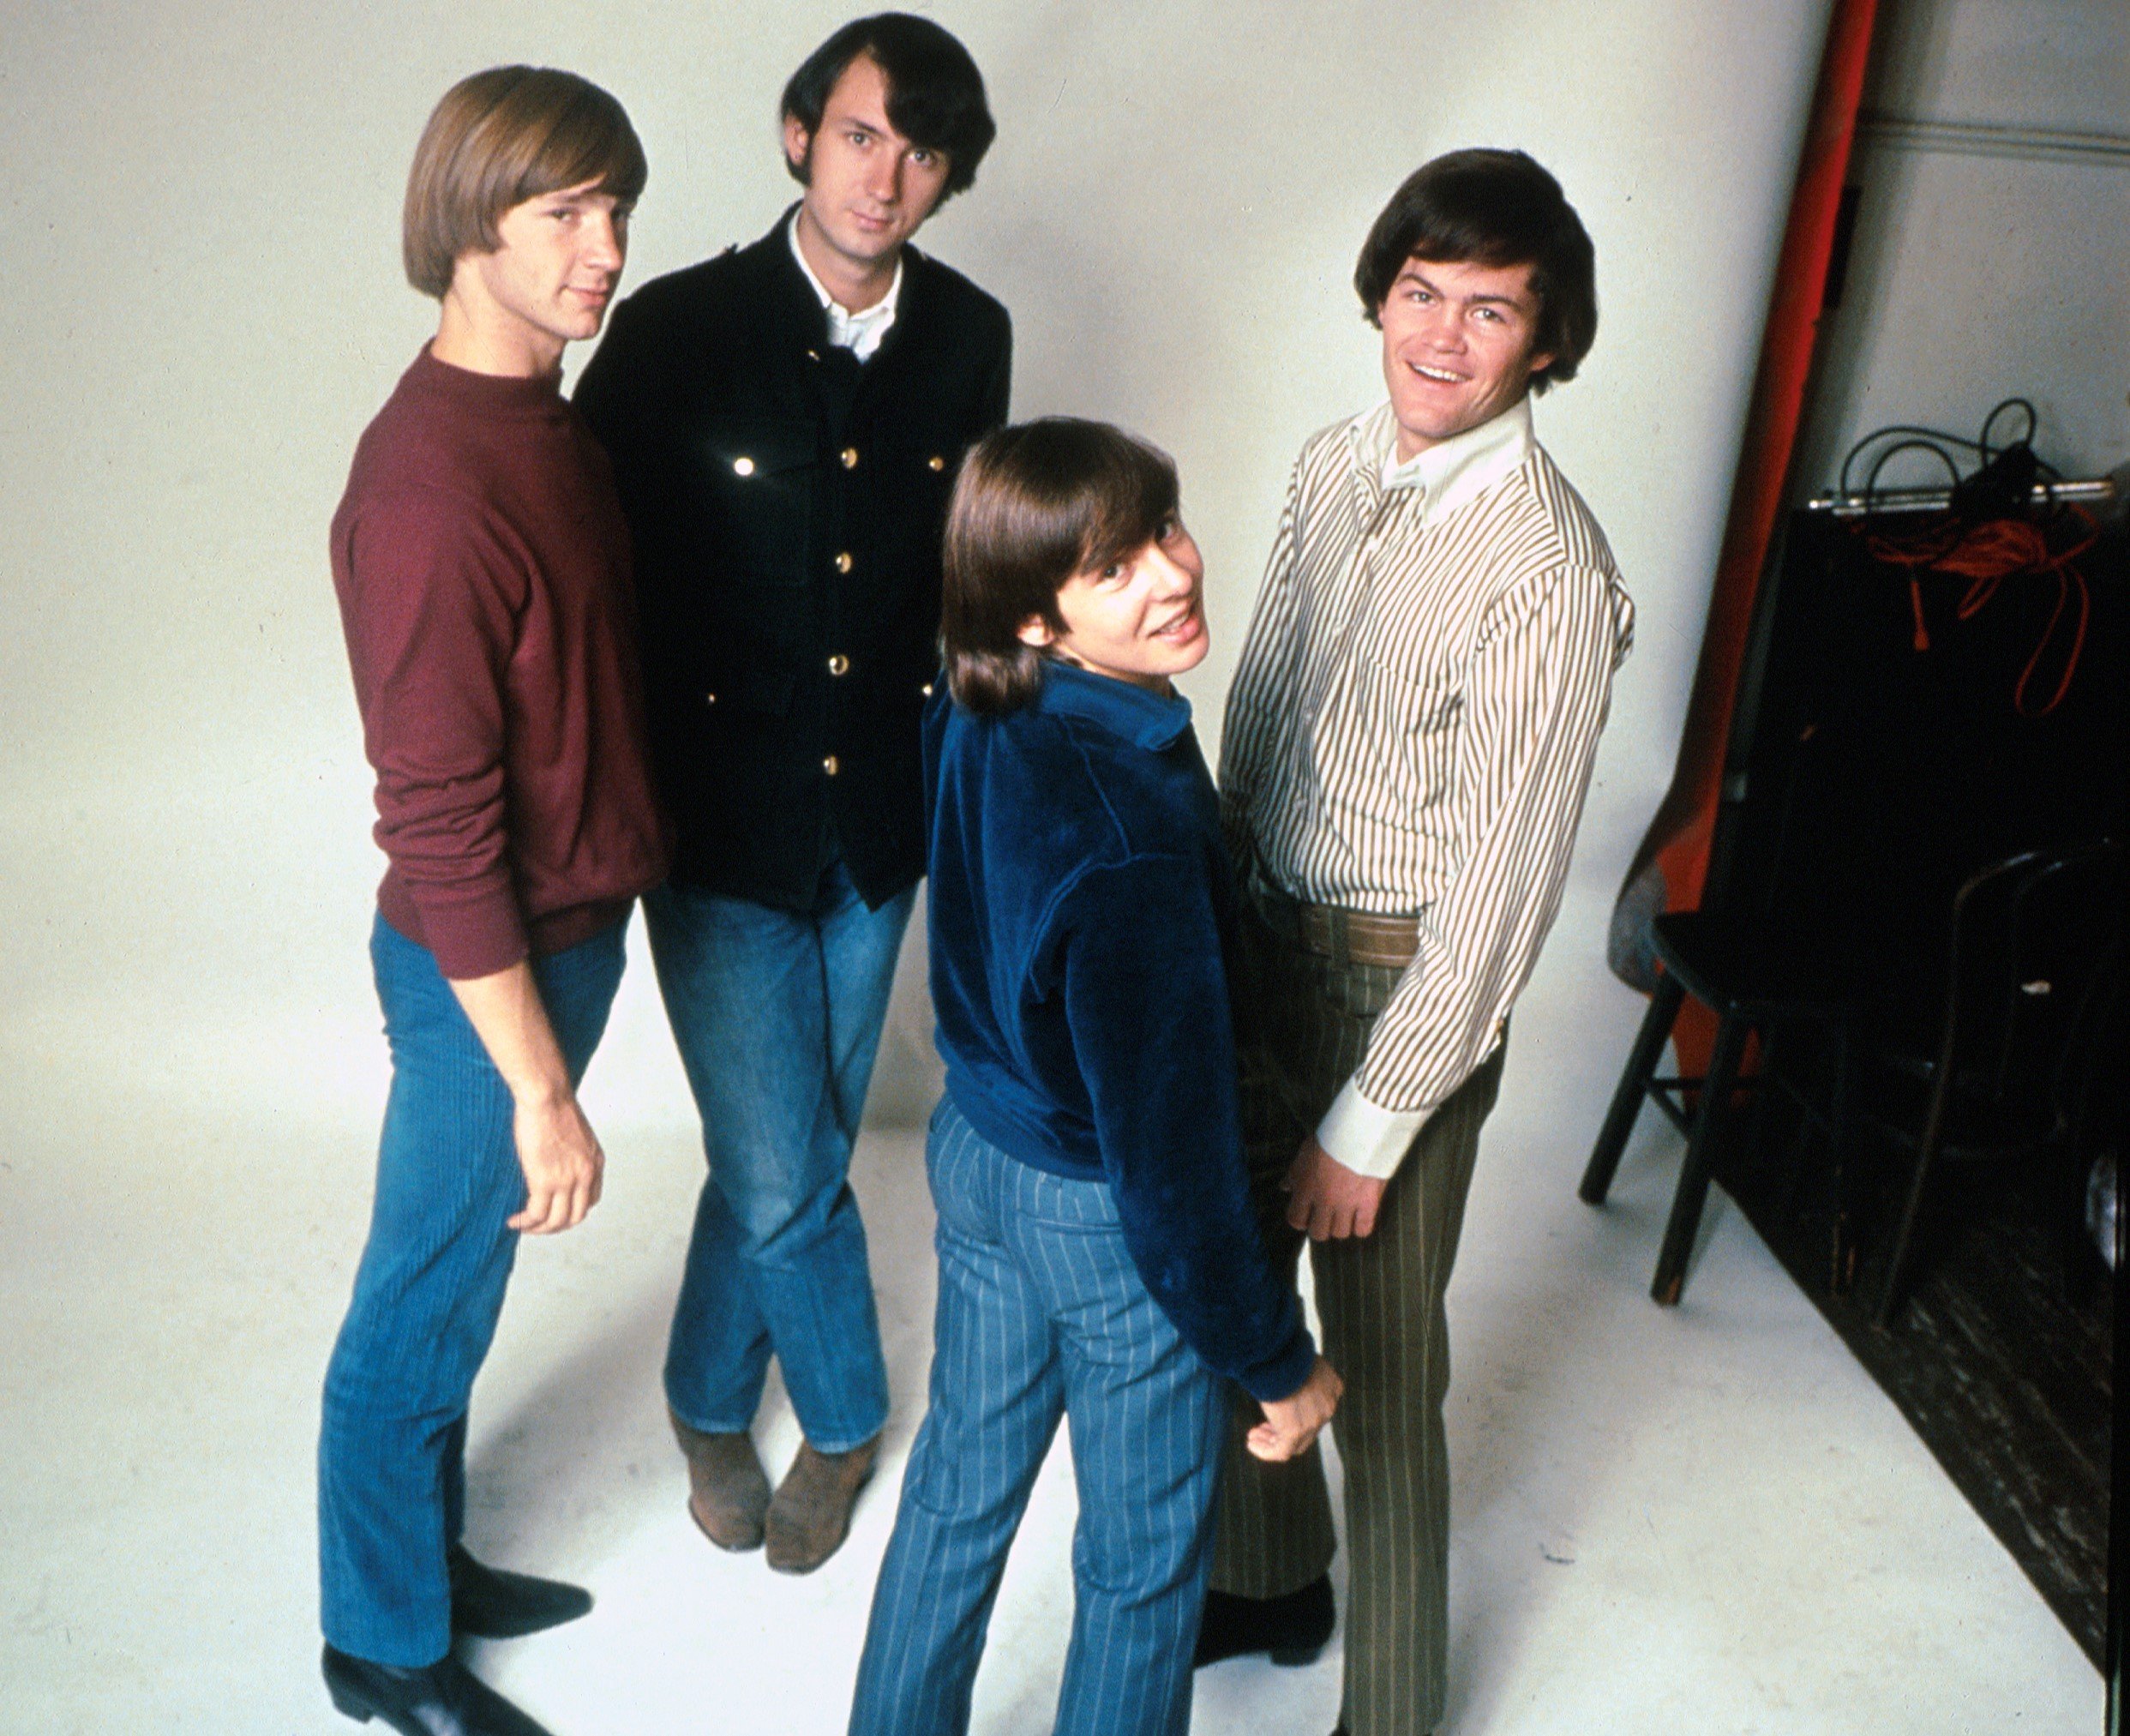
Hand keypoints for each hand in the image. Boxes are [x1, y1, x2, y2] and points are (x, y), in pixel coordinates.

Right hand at [507, 1092, 604, 1233]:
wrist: (546, 1095)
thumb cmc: (553, 1104)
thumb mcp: (573, 1131)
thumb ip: (570, 1150)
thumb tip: (555, 1157)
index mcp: (595, 1162)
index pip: (591, 1199)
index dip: (573, 1210)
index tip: (556, 1210)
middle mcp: (585, 1174)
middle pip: (576, 1216)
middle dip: (556, 1225)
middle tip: (538, 1224)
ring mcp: (567, 1180)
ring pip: (556, 1221)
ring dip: (539, 1229)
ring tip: (523, 1226)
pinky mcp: (545, 1181)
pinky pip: (536, 1214)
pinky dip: (525, 1222)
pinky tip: (514, 1221)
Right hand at [1248, 1355, 1342, 1461]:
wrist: (1280, 1354)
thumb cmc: (1283, 1350)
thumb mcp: (1297, 1360)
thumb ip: (1297, 1374)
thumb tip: (1282, 1375)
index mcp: (1332, 1387)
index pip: (1318, 1410)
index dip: (1298, 1415)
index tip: (1279, 1411)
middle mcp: (1327, 1407)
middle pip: (1307, 1429)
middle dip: (1283, 1429)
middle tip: (1262, 1428)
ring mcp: (1314, 1421)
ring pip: (1295, 1443)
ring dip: (1271, 1441)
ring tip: (1253, 1436)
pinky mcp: (1296, 1431)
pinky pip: (1281, 1451)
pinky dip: (1266, 1451)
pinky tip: (1251, 1444)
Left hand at [1281, 1136, 1385, 1239]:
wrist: (1358, 1132)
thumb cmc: (1331, 1138)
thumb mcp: (1305, 1153)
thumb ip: (1294, 1174)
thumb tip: (1284, 1187)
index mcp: (1305, 1189)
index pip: (1295, 1219)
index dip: (1300, 1221)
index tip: (1306, 1216)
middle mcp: (1324, 1201)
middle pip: (1318, 1232)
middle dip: (1321, 1227)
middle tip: (1327, 1217)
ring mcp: (1346, 1204)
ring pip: (1340, 1233)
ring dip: (1342, 1226)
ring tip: (1346, 1215)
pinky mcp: (1368, 1204)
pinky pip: (1363, 1230)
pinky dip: (1361, 1226)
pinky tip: (1361, 1217)